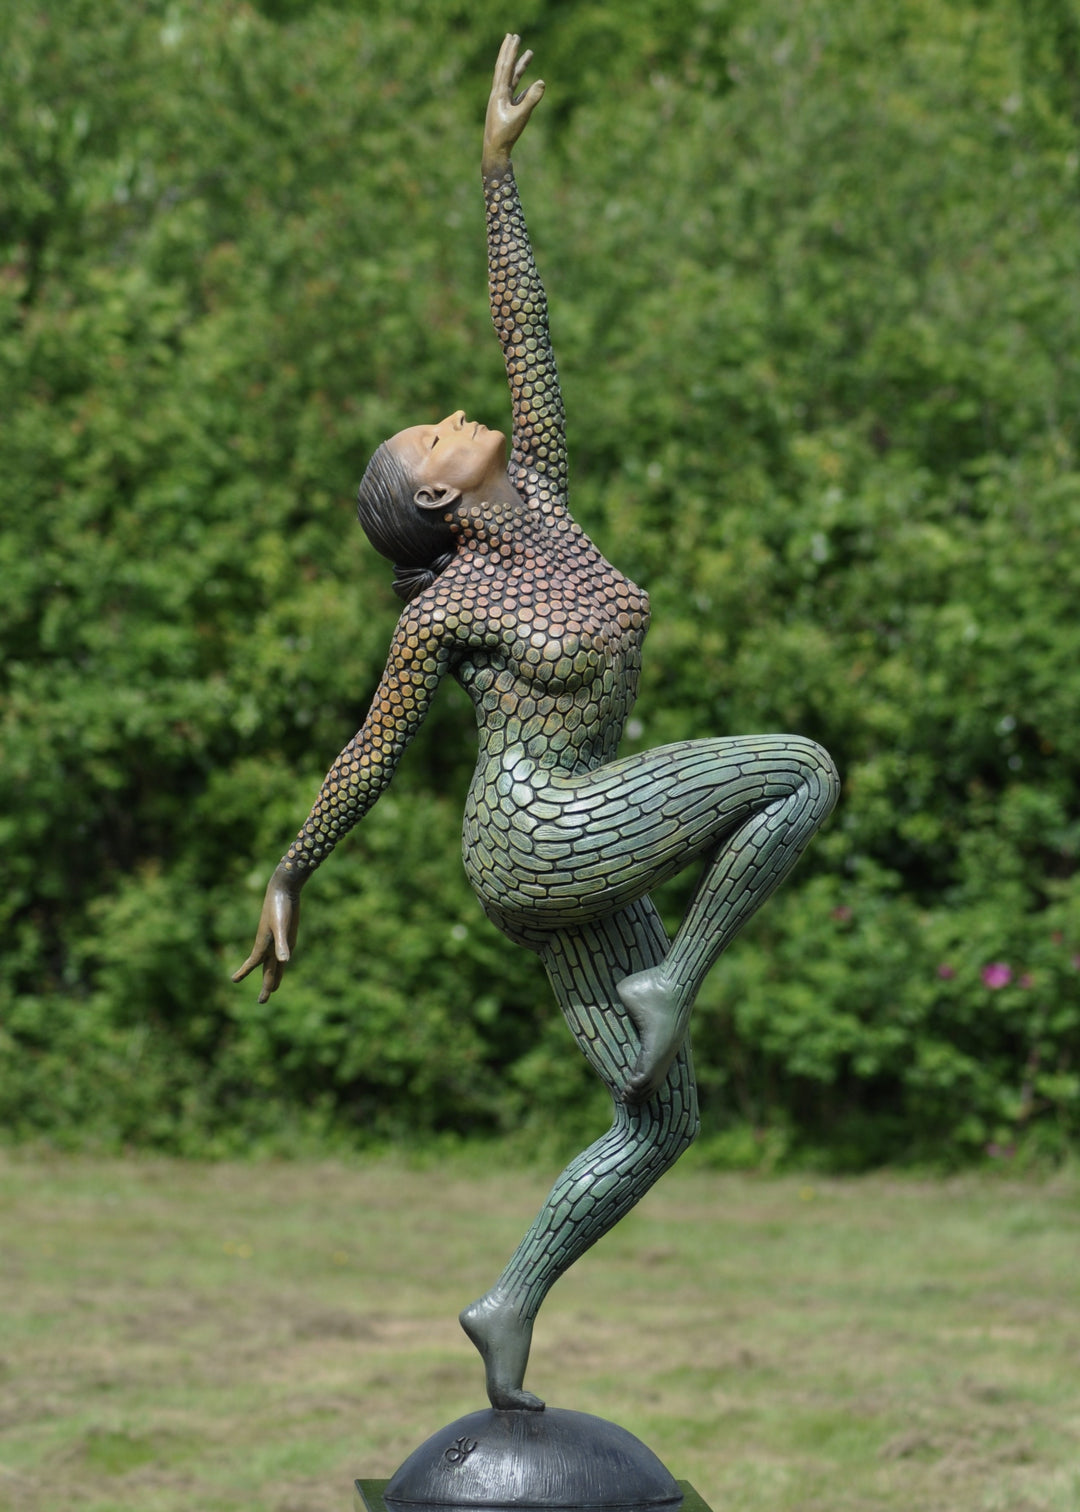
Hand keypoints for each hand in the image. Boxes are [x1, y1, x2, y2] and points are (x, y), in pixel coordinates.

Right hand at [232, 864, 301, 1003]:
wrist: (284, 889)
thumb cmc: (280, 907)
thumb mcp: (282, 927)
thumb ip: (282, 944)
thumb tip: (284, 962)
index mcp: (264, 944)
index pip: (254, 964)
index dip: (243, 972)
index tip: (232, 979)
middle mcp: (270, 944)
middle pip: (268, 971)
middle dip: (266, 986)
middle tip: (261, 1002)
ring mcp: (280, 940)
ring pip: (276, 963)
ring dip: (274, 976)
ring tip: (273, 989)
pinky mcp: (288, 934)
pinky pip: (283, 950)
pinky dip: (281, 960)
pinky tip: (282, 963)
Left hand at [483, 33, 544, 173]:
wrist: (495, 152)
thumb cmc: (506, 135)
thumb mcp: (521, 117)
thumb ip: (532, 99)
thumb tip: (542, 82)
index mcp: (499, 93)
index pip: (505, 67)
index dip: (510, 51)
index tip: (514, 37)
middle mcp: (499, 94)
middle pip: (504, 68)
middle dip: (510, 52)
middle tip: (513, 36)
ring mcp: (503, 102)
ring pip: (512, 79)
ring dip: (520, 65)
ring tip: (530, 53)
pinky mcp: (508, 110)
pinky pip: (517, 92)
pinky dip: (523, 84)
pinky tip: (531, 82)